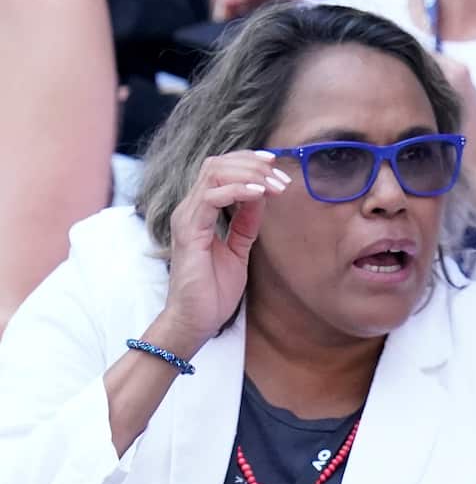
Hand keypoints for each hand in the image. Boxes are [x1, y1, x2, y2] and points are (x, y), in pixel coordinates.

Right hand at [160, 151, 290, 350]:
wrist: (195, 321)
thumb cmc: (212, 290)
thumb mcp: (238, 249)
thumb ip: (246, 222)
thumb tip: (261, 197)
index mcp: (200, 211)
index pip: (219, 169)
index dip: (248, 162)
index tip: (276, 166)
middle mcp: (190, 209)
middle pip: (217, 164)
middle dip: (252, 164)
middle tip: (281, 176)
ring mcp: (187, 218)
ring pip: (214, 173)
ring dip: (250, 175)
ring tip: (275, 185)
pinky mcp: (189, 233)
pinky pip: (211, 198)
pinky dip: (238, 191)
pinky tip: (259, 194)